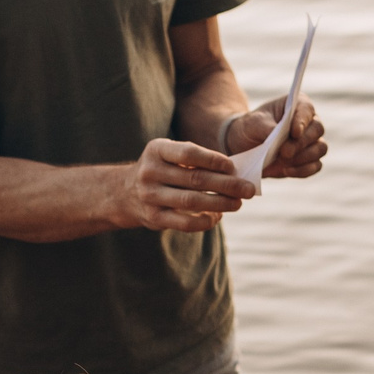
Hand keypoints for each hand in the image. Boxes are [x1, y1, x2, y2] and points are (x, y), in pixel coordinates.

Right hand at [125, 136, 255, 231]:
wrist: (125, 192)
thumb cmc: (162, 170)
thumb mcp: (170, 155)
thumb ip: (195, 160)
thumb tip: (234, 173)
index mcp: (157, 150)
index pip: (188, 153)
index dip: (213, 160)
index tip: (233, 167)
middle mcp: (150, 172)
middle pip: (194, 179)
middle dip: (226, 185)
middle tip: (248, 189)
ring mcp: (150, 196)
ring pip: (191, 201)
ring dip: (220, 203)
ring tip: (238, 203)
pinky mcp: (154, 217)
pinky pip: (184, 223)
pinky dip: (205, 221)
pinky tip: (218, 216)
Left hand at [218, 96, 326, 179]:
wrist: (246, 145)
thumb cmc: (252, 127)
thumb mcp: (253, 123)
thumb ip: (266, 127)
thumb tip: (277, 136)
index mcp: (298, 105)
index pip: (307, 109)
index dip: (302, 121)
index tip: (294, 132)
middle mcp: (309, 122)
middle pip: (317, 130)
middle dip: (301, 143)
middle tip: (284, 152)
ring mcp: (311, 142)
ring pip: (320, 149)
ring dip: (303, 158)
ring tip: (283, 163)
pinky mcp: (309, 160)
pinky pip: (315, 166)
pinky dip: (303, 170)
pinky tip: (287, 171)